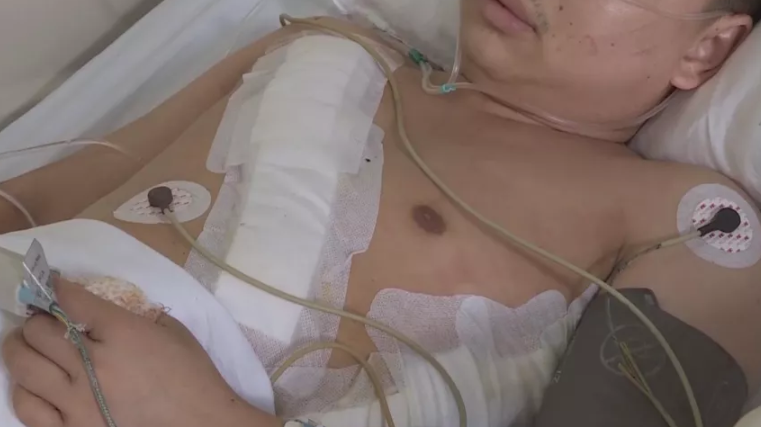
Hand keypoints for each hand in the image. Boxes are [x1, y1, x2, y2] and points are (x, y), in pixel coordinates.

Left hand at [2, 279, 278, 426]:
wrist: (202, 424)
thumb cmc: (194, 376)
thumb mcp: (173, 332)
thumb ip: (137, 317)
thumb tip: (105, 311)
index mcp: (123, 333)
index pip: (72, 300)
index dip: (56, 286)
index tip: (51, 282)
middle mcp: (94, 364)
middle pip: (39, 330)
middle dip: (38, 317)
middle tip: (44, 318)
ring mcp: (78, 400)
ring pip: (24, 364)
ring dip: (21, 347)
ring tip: (28, 345)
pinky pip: (28, 405)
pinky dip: (25, 388)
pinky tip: (34, 382)